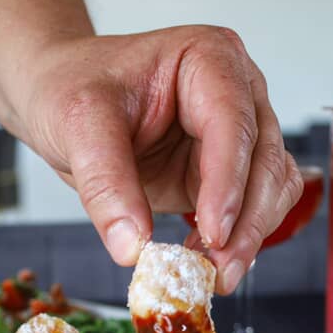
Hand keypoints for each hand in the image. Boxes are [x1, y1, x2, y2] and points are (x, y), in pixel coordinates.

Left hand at [21, 25, 302, 293]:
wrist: (60, 97)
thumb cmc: (70, 88)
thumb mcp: (77, 126)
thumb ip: (106, 185)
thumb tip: (132, 248)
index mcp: (208, 59)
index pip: (234, 123)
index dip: (229, 181)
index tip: (214, 233)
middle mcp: (236, 91)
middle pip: (265, 159)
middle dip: (247, 220)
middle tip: (219, 270)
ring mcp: (237, 133)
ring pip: (272, 187)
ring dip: (250, 234)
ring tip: (213, 272)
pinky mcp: (227, 172)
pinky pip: (256, 206)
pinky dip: (241, 237)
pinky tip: (208, 260)